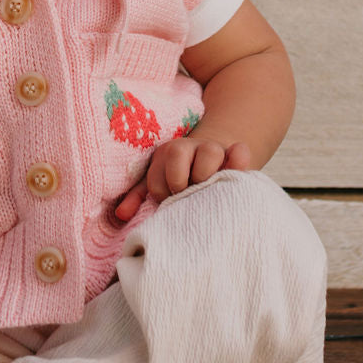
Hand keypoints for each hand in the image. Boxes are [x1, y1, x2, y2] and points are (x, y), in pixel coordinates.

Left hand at [114, 135, 251, 221]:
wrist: (216, 154)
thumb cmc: (182, 176)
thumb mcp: (160, 182)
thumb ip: (140, 196)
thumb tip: (122, 214)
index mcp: (167, 155)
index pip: (156, 179)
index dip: (162, 194)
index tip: (171, 200)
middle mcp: (189, 147)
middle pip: (176, 153)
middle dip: (178, 180)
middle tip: (187, 194)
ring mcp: (214, 148)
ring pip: (209, 152)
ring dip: (206, 173)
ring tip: (207, 190)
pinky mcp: (237, 153)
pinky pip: (240, 152)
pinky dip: (238, 162)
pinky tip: (234, 175)